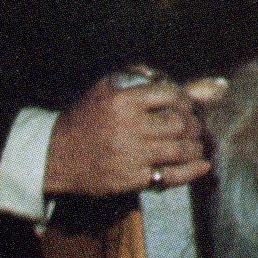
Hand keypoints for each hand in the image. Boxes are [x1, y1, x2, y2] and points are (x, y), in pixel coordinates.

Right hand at [46, 73, 211, 197]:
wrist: (55, 154)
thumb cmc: (83, 120)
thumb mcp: (102, 90)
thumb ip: (132, 78)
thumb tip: (164, 78)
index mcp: (122, 101)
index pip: (169, 95)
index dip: (185, 100)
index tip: (187, 105)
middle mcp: (129, 127)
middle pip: (179, 123)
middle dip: (194, 124)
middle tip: (195, 126)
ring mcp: (132, 155)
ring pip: (180, 149)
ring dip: (195, 146)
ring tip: (196, 144)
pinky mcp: (132, 179)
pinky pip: (171, 175)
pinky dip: (191, 171)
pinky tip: (202, 165)